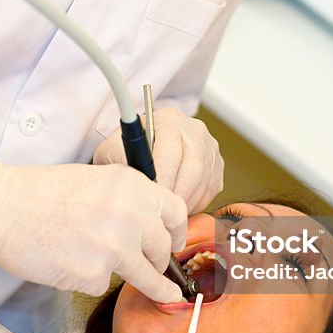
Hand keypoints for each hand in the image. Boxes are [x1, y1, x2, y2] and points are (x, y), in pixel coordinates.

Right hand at [0, 149, 184, 300]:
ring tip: (166, 296)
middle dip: (161, 262)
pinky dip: (91, 279)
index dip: (178, 232)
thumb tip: (152, 226)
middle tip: (157, 268)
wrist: (2, 206)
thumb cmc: (43, 192)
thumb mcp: (99, 180)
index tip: (176, 244)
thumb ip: (129, 200)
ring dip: (155, 287)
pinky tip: (71, 263)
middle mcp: (130, 214)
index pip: (177, 212)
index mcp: (134, 186)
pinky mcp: (93, 274)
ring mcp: (114, 246)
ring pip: (145, 275)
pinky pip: (103, 284)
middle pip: (162, 248)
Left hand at [94, 107, 223, 212]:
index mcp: (168, 121)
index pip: (170, 151)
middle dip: (176, 195)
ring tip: (167, 211)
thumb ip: (122, 162)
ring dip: (185, 202)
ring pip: (203, 182)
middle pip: (193, 168)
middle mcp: (194, 130)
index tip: (153, 197)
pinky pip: (210, 190)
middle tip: (161, 212)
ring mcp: (209, 147)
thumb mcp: (115, 151)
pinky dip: (195, 203)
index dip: (163, 178)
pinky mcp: (217, 165)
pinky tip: (178, 205)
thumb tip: (135, 187)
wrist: (144, 145)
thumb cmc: (129, 150)